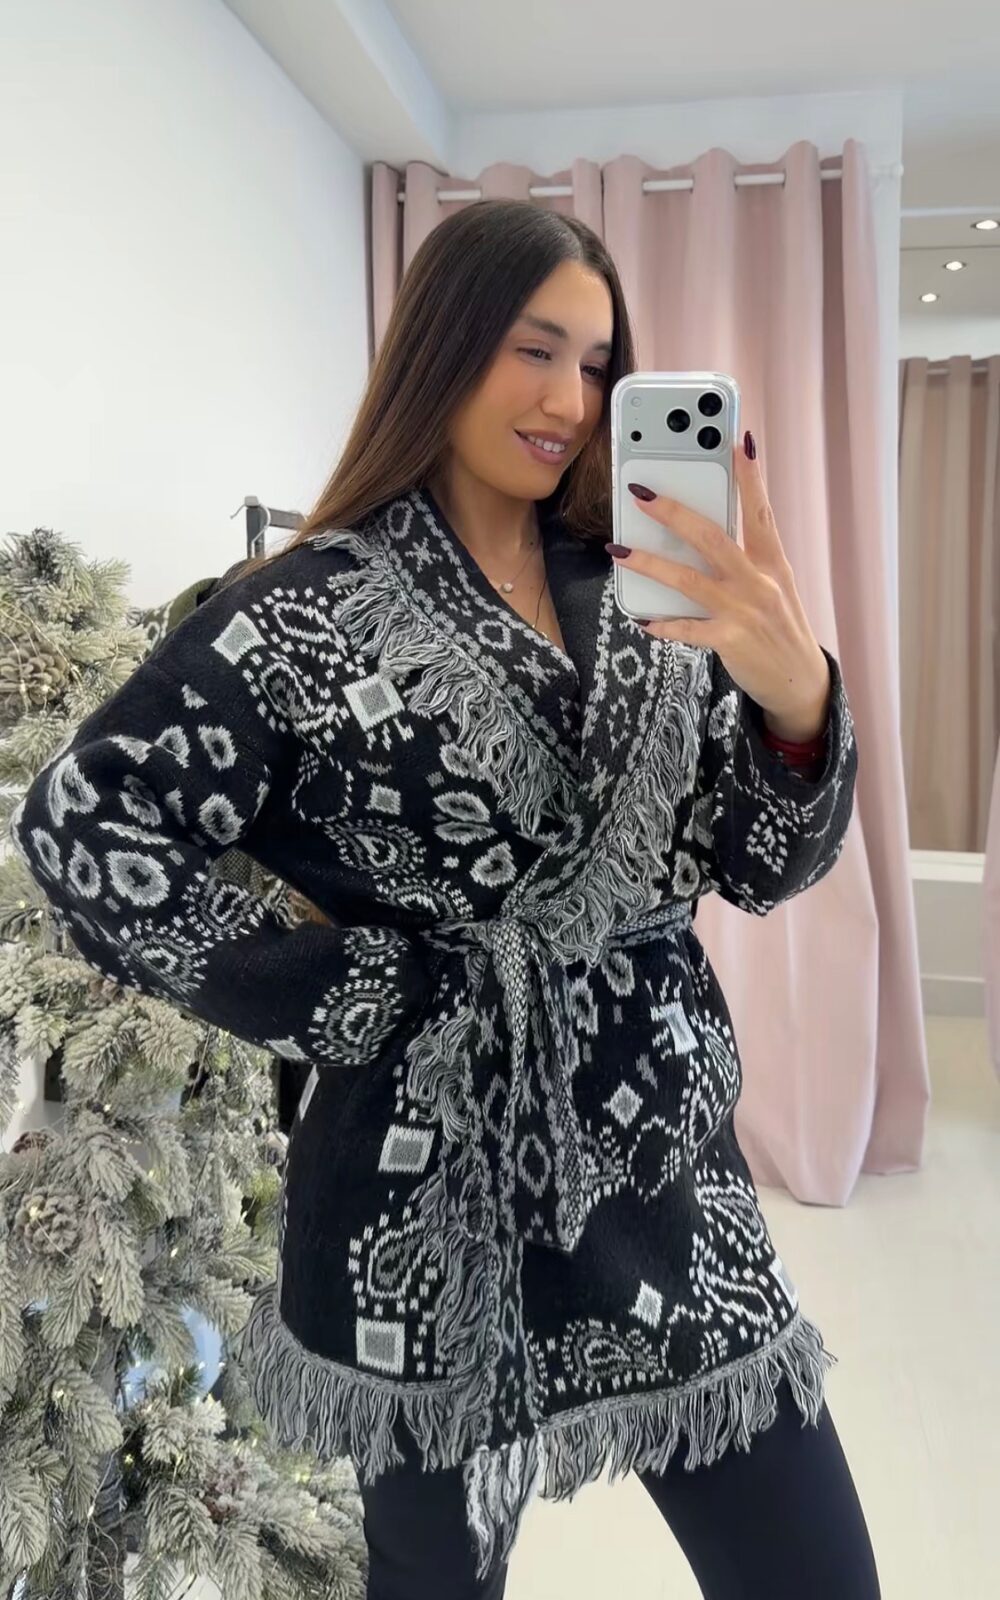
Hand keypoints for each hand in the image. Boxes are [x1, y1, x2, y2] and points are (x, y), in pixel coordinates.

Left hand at [609, 431, 831, 740]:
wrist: (799, 680)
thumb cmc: (779, 626)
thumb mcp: (775, 585)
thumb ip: (746, 558)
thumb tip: (702, 532)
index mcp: (773, 562)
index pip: (761, 512)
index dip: (750, 478)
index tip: (738, 442)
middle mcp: (759, 582)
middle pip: (712, 538)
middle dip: (675, 513)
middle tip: (642, 493)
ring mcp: (744, 612)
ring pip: (689, 580)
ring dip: (650, 563)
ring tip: (618, 549)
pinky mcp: (730, 642)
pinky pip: (688, 630)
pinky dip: (663, 624)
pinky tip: (642, 619)